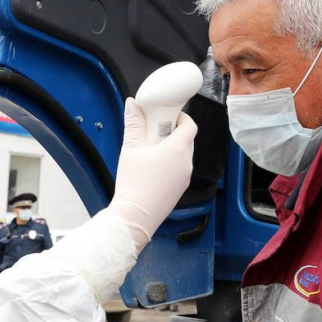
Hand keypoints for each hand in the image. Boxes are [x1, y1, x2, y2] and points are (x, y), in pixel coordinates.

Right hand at [108, 97, 196, 250]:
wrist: (135, 216)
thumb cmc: (135, 183)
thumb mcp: (131, 147)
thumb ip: (133, 123)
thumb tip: (132, 104)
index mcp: (178, 148)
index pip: (190, 125)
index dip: (180, 117)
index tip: (166, 115)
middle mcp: (187, 163)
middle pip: (186, 139)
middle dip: (172, 131)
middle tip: (154, 131)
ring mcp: (185, 178)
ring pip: (182, 155)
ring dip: (170, 148)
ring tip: (149, 151)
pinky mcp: (179, 189)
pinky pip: (179, 170)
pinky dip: (170, 164)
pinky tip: (152, 168)